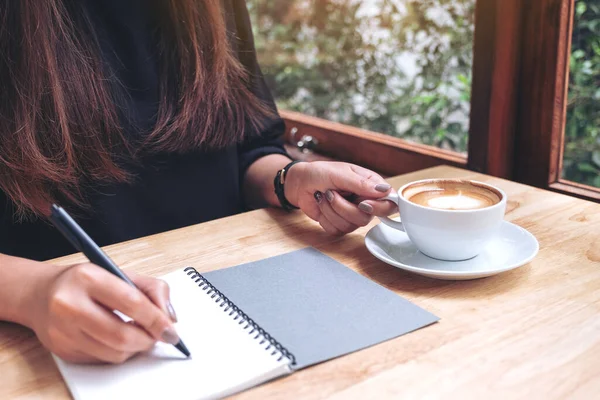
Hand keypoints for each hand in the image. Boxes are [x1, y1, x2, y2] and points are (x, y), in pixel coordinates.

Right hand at [25, 263, 178, 363]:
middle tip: (159, 336)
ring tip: (140, 336)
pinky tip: (119, 340)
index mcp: (89, 278)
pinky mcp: (62, 349)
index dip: (156, 320)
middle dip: (148, 339)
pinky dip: (118, 353)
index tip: (171, 329)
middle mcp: (70, 304)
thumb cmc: (85, 282)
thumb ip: (152, 289)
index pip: (131, 303)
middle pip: (122, 335)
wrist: (41, 294)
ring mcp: (63, 330)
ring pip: (113, 353)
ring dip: (135, 348)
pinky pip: (101, 360)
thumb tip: (169, 317)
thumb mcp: (120, 273)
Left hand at [284, 161, 396, 234]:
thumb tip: (384, 191)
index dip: (379, 208)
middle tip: (331, 194)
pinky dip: (325, 218)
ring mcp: (352, 214)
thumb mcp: (340, 174)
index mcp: (370, 186)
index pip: (389, 203)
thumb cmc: (320, 173)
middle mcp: (365, 202)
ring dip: (331, 210)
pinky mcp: (339, 224)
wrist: (300, 183)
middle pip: (367, 218)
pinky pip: (337, 230)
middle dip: (344, 208)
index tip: (362, 203)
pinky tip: (321, 205)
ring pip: (350, 226)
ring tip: (324, 195)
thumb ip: (360, 184)